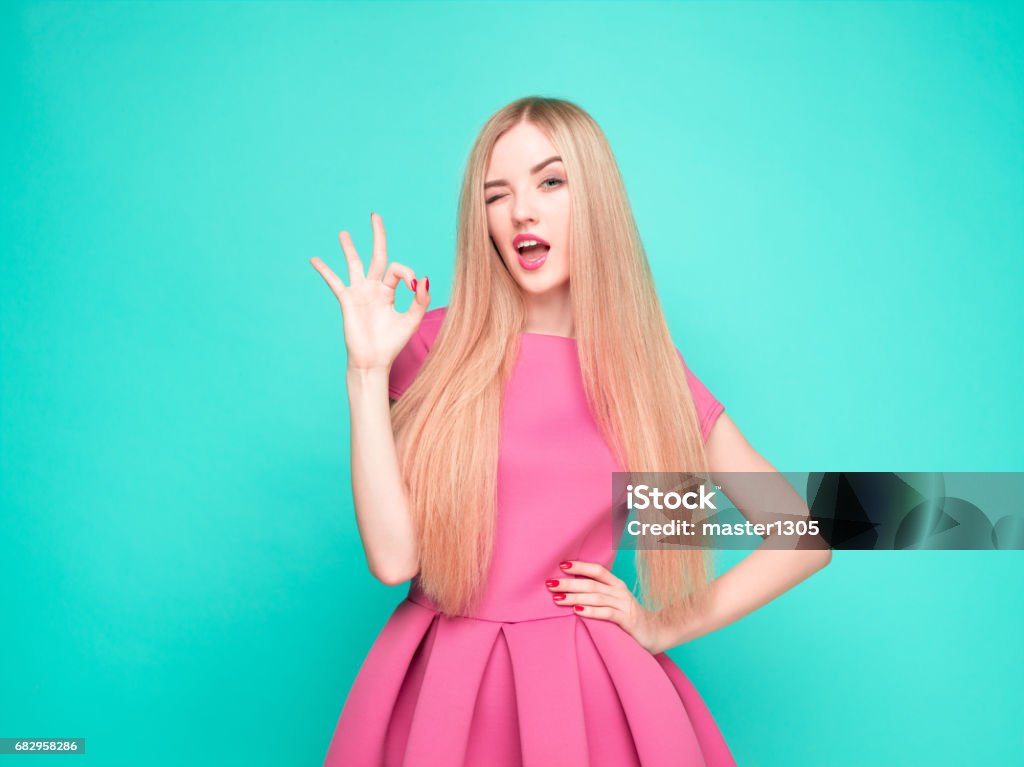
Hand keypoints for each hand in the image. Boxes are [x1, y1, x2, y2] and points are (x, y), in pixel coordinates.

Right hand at [310, 212, 429, 370]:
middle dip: (377, 236)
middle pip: (376, 256)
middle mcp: (374, 288)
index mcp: (389, 291)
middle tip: (374, 215)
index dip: (407, 272)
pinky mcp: (347, 300)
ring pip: (354, 263)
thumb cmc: (392, 343)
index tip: (413, 286)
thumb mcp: (412, 319)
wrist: (373, 360)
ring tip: (344, 233)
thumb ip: (420, 299)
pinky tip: (314, 259)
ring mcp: (359, 293)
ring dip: (349, 247)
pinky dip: (325, 270)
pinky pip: (334, 282)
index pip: (397, 269)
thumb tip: (423, 278)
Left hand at [546, 560, 671, 654]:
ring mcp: (625, 606)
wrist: (656, 633)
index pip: (597, 570)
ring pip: (596, 597)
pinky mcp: (628, 621)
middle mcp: (620, 592)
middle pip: (592, 584)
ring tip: (558, 599)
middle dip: (570, 583)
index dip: (580, 566)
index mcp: (616, 584)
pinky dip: (591, 611)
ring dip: (575, 597)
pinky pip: (607, 613)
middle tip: (550, 584)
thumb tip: (568, 590)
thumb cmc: (628, 618)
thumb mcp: (614, 602)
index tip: (561, 565)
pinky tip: (577, 611)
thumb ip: (597, 594)